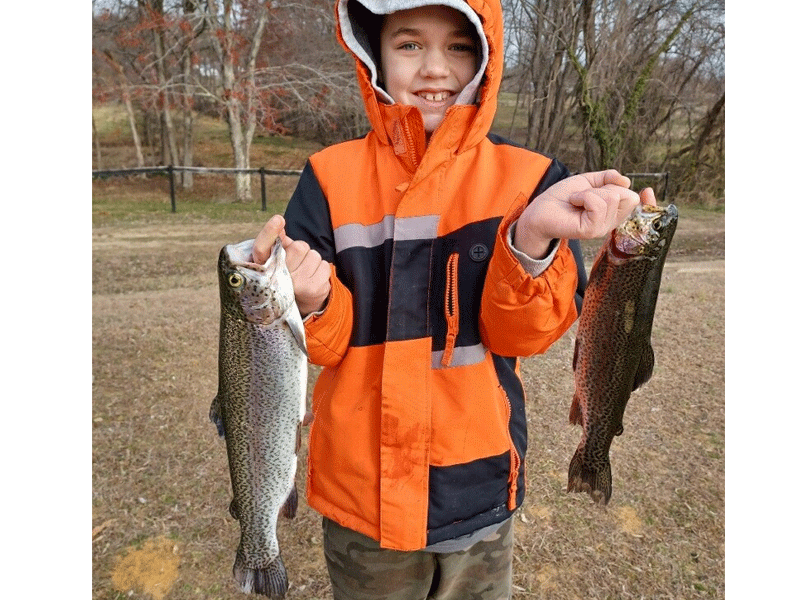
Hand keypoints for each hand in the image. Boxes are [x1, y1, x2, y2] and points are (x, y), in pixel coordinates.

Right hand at [252, 215, 331, 316]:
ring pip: (313, 255)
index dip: (269, 232)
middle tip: (296, 262)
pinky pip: (324, 266)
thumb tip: (279, 221)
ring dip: (311, 261)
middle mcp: (276, 278)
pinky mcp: (313, 290)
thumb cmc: (285, 274)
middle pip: (299, 247)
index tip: (278, 220)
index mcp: (262, 266)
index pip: (262, 246)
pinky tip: (312, 278)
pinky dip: (320, 269)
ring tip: (303, 272)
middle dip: (301, 251)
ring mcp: (296, 285)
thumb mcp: (275, 258)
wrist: (297, 304)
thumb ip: (276, 241)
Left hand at [515, 170, 647, 257]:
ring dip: (590, 192)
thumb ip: (608, 178)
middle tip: (585, 194)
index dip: (647, 200)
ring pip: (611, 197)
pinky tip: (574, 202)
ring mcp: (601, 228)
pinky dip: (584, 196)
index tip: (648, 191)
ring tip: (576, 199)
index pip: (637, 205)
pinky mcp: (591, 230)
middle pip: (626, 196)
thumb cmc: (562, 197)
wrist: (540, 209)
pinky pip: (598, 203)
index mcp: (611, 211)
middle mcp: (609, 222)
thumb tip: (626, 181)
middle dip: (605, 187)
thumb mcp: (588, 181)